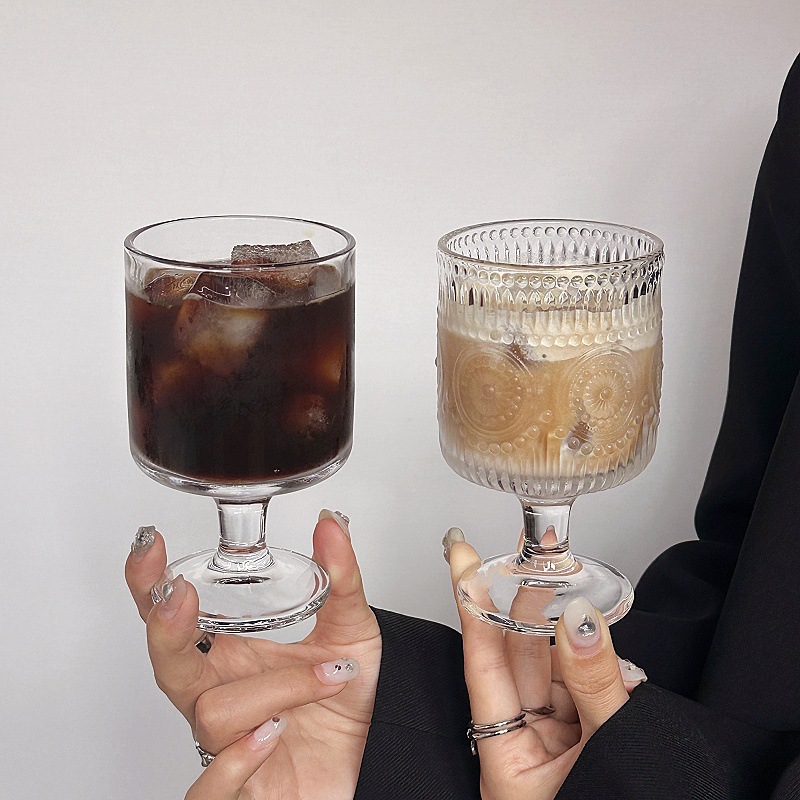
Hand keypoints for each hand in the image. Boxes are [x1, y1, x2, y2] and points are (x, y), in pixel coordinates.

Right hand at [125, 511, 380, 799]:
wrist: (372, 758)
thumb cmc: (347, 700)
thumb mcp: (351, 629)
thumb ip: (341, 577)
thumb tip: (333, 524)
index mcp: (232, 656)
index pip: (174, 618)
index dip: (152, 585)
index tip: (151, 546)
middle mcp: (221, 695)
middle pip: (168, 665)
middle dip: (166, 628)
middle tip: (181, 595)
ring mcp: (226, 745)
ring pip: (214, 712)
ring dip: (278, 686)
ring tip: (328, 676)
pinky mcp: (242, 792)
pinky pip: (211, 790)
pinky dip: (238, 761)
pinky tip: (272, 734)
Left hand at [444, 529, 646, 799]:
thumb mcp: (602, 757)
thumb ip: (594, 689)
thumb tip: (582, 622)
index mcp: (506, 759)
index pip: (480, 663)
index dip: (471, 604)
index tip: (460, 558)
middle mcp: (522, 743)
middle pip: (515, 657)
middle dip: (521, 602)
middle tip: (526, 557)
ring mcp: (551, 738)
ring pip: (548, 666)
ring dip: (557, 624)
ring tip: (561, 580)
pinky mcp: (579, 735)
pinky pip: (576, 683)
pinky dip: (587, 657)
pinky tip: (593, 631)